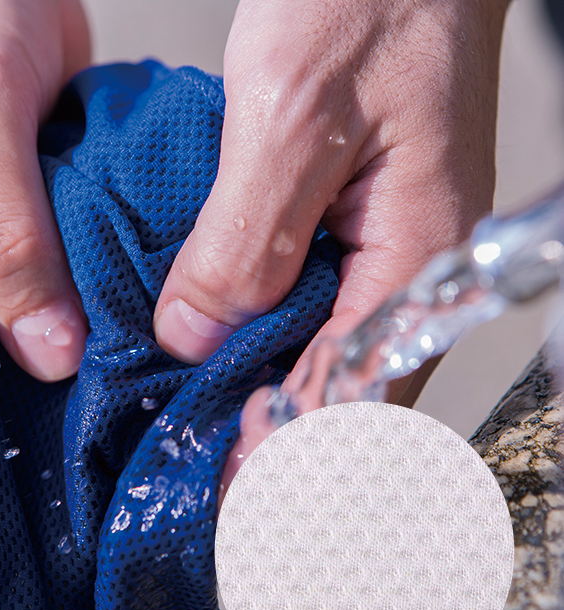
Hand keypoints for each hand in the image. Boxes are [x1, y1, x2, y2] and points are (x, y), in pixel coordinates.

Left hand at [150, 0, 508, 489]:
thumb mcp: (290, 115)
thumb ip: (243, 239)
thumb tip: (194, 336)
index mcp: (416, 256)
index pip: (355, 399)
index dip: (287, 457)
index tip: (223, 495)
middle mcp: (408, 271)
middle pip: (344, 398)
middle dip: (273, 446)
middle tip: (200, 486)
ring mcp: (383, 256)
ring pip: (325, 362)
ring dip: (265, 405)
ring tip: (196, 444)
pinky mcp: (352, 236)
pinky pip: (310, 316)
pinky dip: (263, 349)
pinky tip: (213, 363)